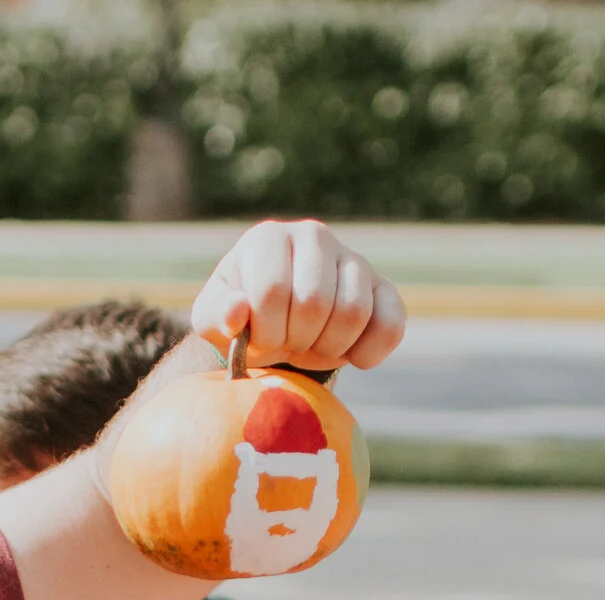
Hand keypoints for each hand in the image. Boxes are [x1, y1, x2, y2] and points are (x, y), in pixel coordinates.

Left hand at [193, 220, 405, 373]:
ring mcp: (353, 259)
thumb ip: (216, 315)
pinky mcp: (384, 288)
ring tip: (311, 346)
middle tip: (286, 344)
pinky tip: (348, 357)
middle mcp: (313, 236)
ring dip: (328, 348)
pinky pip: (390, 325)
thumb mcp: (213, 321)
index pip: (272, 291)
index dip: (265, 331)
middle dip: (296, 340)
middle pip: (315, 302)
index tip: (258, 340)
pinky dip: (368, 353)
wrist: (278, 326)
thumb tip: (237, 310)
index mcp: (268, 238)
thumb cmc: (243, 320)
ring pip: (354, 312)